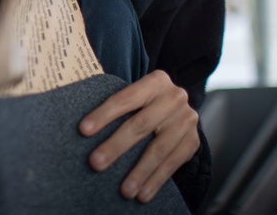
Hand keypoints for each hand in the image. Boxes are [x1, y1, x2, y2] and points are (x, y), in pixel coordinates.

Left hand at [78, 70, 199, 203]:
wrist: (179, 108)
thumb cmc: (145, 102)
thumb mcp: (135, 94)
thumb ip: (117, 103)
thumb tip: (83, 126)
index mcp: (156, 81)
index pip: (125, 99)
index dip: (103, 115)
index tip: (84, 131)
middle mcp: (174, 98)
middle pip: (140, 124)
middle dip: (116, 146)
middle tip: (96, 163)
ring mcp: (186, 120)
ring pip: (158, 149)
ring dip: (139, 172)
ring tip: (123, 190)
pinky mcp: (193, 142)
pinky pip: (173, 164)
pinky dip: (156, 181)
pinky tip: (143, 195)